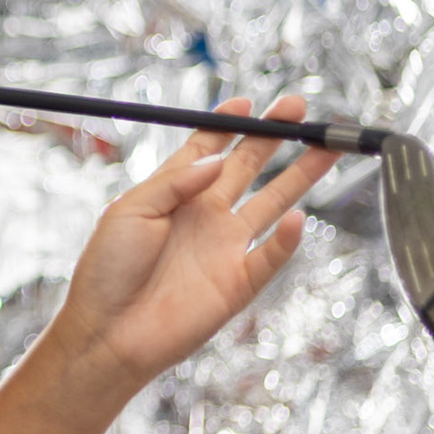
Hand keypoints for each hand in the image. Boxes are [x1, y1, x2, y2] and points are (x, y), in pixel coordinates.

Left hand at [52, 96, 341, 391]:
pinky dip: (288, 240)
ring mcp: (224, 247)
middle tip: (300, 109)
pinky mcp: (238, 283)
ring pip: (272, 202)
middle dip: (275, 136)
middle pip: (249, 166)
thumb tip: (218, 159)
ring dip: (300, 174)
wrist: (108, 332)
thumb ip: (175, 182)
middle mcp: (204, 214)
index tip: (249, 101)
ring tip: (327, 148)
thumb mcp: (129, 210)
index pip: (208, 148)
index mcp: (173, 192)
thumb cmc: (107, 270)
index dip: (228, 124)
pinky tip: (299, 218)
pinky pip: (271, 256)